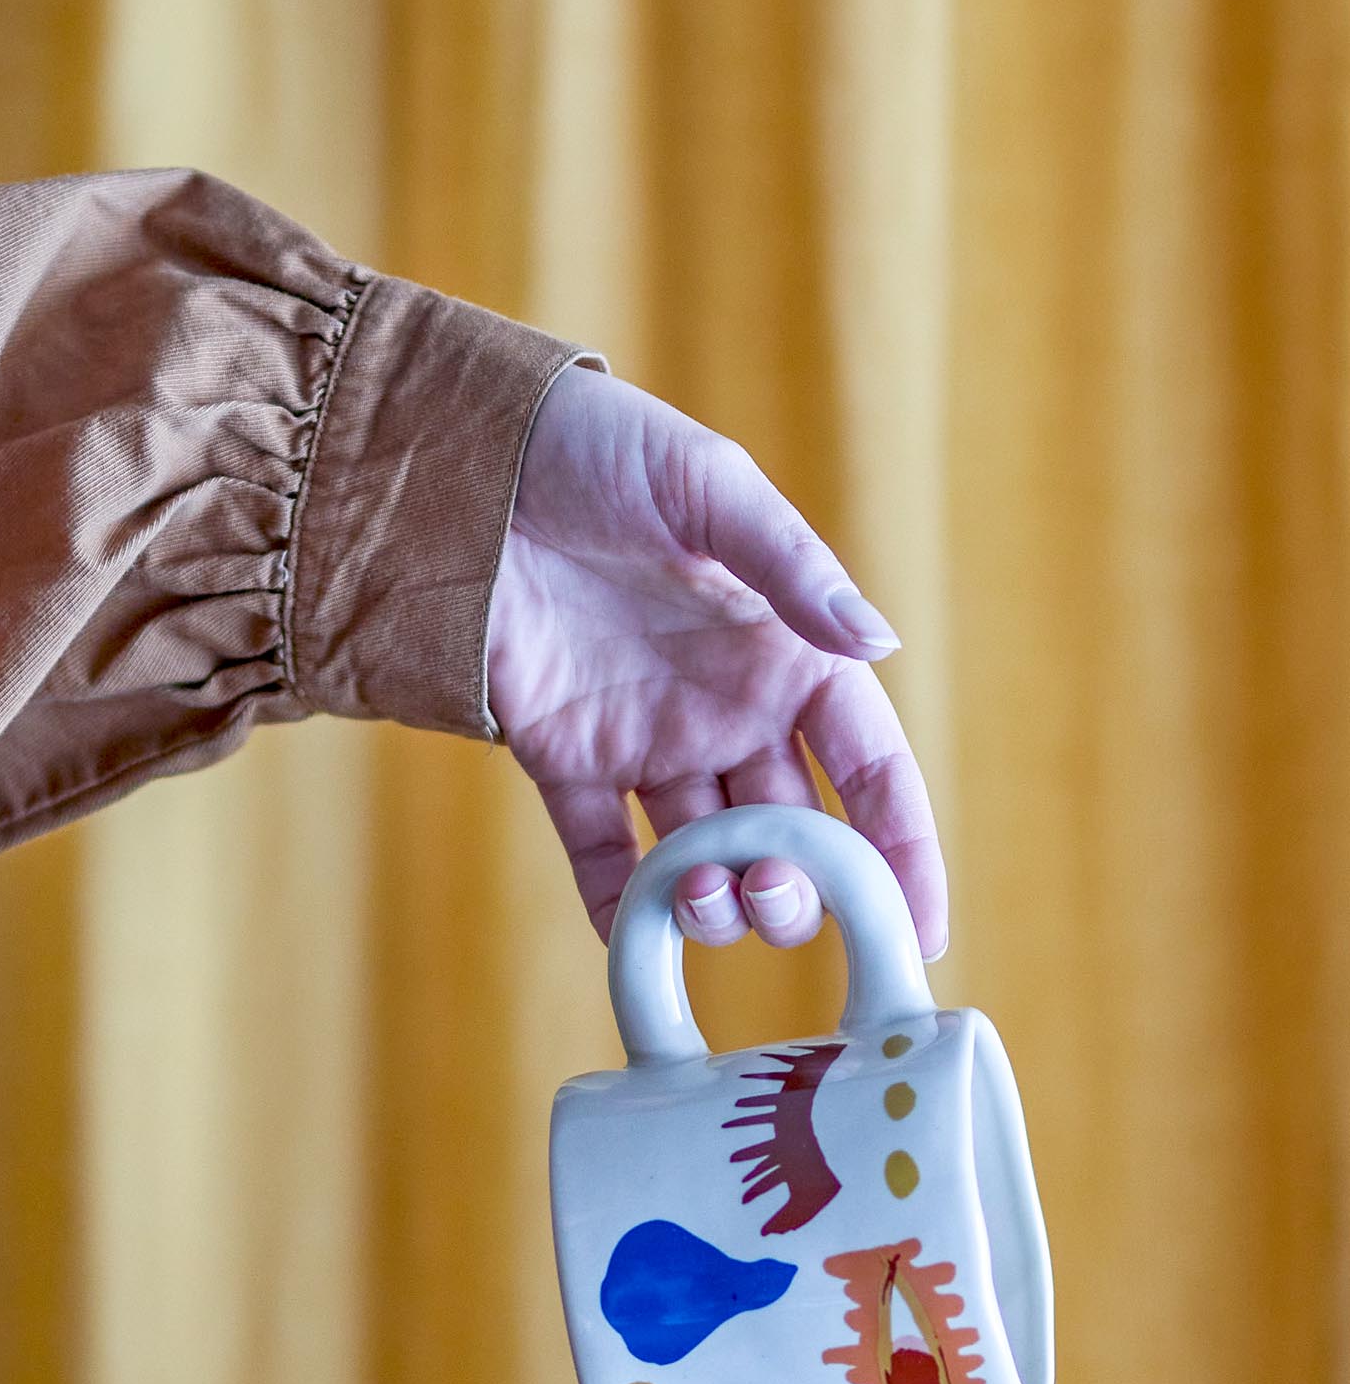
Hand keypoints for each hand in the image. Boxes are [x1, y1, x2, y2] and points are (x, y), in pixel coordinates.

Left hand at [487, 365, 947, 956]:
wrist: (462, 457)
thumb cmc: (599, 447)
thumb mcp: (709, 487)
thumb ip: (792, 570)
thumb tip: (882, 642)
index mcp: (786, 652)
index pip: (869, 768)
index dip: (901, 851)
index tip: (920, 934)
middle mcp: (729, 708)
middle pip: (790, 835)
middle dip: (795, 888)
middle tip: (770, 894)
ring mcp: (647, 738)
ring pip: (704, 855)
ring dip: (714, 902)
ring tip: (700, 898)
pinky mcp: (564, 754)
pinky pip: (599, 849)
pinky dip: (616, 903)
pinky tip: (631, 936)